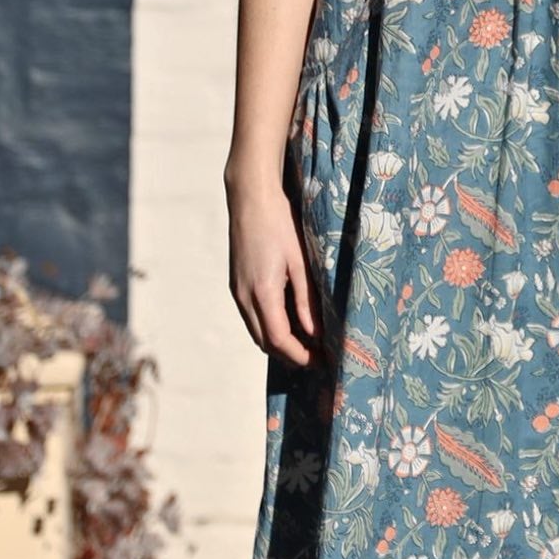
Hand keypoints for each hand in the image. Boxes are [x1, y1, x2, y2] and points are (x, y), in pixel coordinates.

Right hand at [226, 180, 325, 367]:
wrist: (250, 198)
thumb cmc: (279, 224)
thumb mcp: (299, 262)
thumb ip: (306, 300)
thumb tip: (315, 333)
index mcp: (262, 292)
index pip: (279, 340)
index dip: (300, 355)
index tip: (321, 360)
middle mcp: (244, 297)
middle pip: (265, 342)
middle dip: (290, 355)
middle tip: (318, 355)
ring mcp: (237, 291)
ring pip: (257, 332)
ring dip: (279, 343)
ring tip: (306, 342)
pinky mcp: (236, 284)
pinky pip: (252, 317)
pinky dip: (269, 327)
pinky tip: (288, 321)